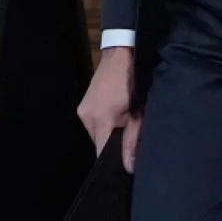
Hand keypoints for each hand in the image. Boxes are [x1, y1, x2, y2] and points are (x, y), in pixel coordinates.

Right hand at [77, 46, 142, 171]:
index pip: (101, 153)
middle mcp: (86, 117)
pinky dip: (105, 123)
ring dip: (109, 133)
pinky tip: (117, 116)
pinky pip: (94, 122)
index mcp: (100, 120)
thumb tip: (129, 166)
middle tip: (131, 140)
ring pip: (96, 133)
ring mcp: (83, 109)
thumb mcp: (139, 113)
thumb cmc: (135, 82)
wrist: (122, 54)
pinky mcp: (84, 104)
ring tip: (125, 124)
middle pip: (99, 144)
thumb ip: (132, 140)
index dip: (113, 162)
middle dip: (113, 145)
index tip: (125, 165)